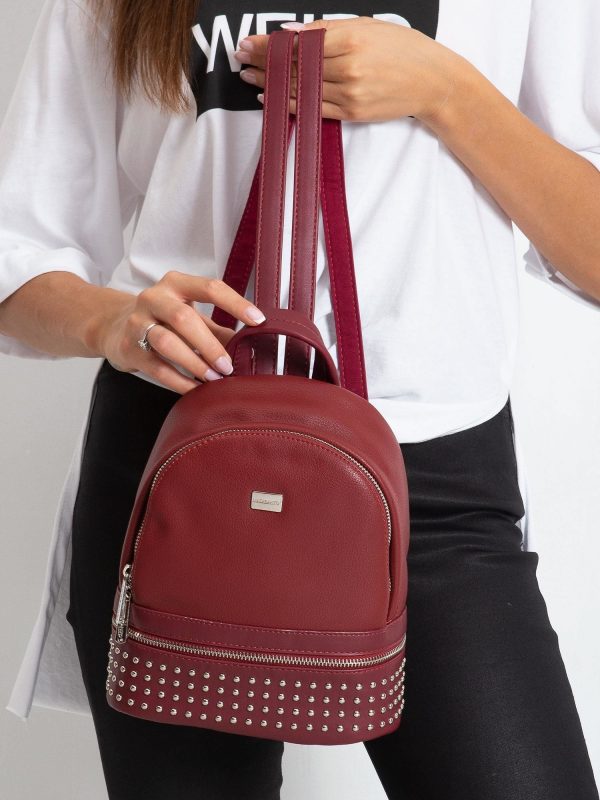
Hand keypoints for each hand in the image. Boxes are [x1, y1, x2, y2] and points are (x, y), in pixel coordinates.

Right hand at [97, 271, 265, 393]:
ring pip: (167, 343)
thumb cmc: (164, 320)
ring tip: (213, 378)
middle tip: (228, 366)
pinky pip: (157, 368)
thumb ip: (219, 329)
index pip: (209, 288)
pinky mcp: (129, 348)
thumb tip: (251, 348)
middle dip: (209, 345)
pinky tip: (195, 389)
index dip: (235, 304)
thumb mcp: (192, 316)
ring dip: (194, 364)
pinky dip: (179, 381)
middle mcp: (154, 298)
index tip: (258, 320)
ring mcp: (138, 322)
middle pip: (183, 319)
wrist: (115, 326)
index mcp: (176, 284)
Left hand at [234, 17, 459, 123]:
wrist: (432, 82)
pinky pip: (313, 108)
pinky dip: (291, 102)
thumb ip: (328, 30)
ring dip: (272, 83)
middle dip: (264, 62)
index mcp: (352, 39)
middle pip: (296, 65)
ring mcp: (349, 93)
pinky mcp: (351, 113)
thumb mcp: (367, 26)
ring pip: (301, 88)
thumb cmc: (401, 49)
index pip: (299, 42)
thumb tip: (292, 33)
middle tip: (241, 58)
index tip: (249, 43)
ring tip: (250, 77)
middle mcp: (349, 67)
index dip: (270, 44)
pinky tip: (274, 97)